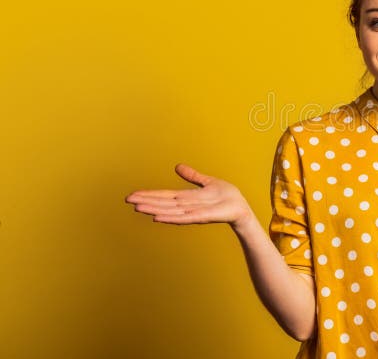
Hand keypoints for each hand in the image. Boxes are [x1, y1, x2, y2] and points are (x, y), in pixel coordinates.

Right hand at [125, 163, 255, 228]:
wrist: (241, 207)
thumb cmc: (226, 196)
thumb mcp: (207, 182)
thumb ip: (193, 176)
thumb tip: (177, 166)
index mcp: (187, 197)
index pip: (164, 196)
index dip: (149, 195)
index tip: (133, 195)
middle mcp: (187, 206)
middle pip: (163, 203)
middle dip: (146, 202)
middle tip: (128, 200)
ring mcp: (194, 212)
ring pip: (170, 211)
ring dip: (154, 210)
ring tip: (138, 208)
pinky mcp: (204, 216)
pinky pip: (185, 218)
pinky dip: (171, 218)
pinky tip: (158, 218)